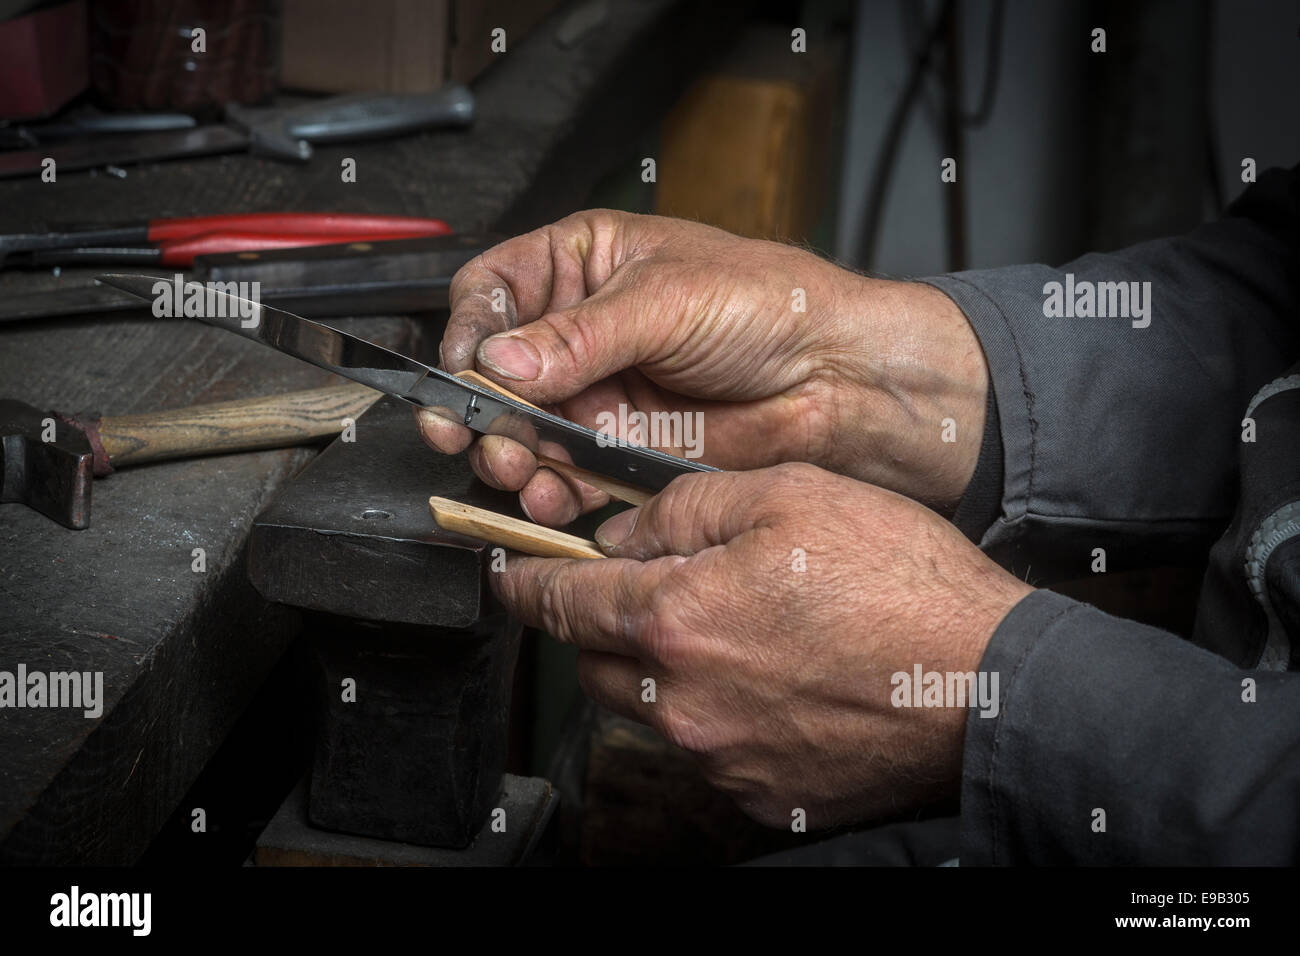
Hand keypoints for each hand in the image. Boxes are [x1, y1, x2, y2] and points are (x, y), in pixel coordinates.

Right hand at [417, 210, 988, 524]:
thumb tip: (501, 360)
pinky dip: (552, 490)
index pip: (494, 293)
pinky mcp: (621, 447)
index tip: (467, 368)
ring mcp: (598, 392)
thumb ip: (579, 336)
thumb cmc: (772, 303)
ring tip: (518, 467)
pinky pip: (567, 474)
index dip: (470, 330)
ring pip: (523, 430)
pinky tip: (553, 494)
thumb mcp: (666, 299)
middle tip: (474, 432)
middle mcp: (580, 330)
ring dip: (511, 455)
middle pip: (495, 372)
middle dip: (480, 408)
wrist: (835, 376)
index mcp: (584, 265)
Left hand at [491, 463, 1033, 827]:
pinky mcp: (756, 792)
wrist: (988, 685)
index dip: (525, 579)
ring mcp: (717, 756)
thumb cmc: (900, 585)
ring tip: (730, 630)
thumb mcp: (789, 495)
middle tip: (650, 588)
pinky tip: (769, 679)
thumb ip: (684, 507)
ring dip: (658, 668)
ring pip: (645, 707)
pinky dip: (712, 711)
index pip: (557, 602)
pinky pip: (702, 747)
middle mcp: (681, 701)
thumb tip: (625, 529)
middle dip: (599, 621)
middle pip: (591, 661)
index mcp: (675, 619)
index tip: (511, 570)